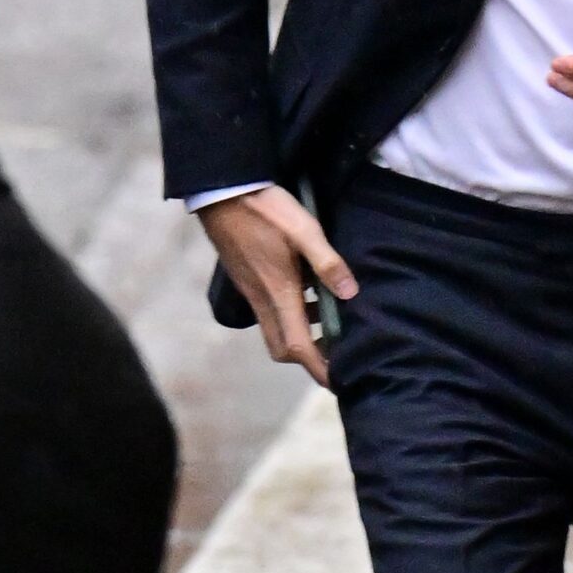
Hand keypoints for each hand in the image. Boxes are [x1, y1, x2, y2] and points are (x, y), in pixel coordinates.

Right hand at [196, 184, 356, 387]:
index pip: (298, 348)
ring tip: (329, 321)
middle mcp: (262, 300)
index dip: (319, 368)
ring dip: (300, 335)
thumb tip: (350, 292)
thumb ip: (328, 262)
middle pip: (282, 348)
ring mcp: (251, 291)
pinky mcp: (246, 281)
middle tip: (336, 351)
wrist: (222, 191)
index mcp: (279, 293)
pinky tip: (308, 293)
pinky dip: (290, 315)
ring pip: (275, 331)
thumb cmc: (265, 209)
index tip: (338, 380)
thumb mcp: (305, 230)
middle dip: (308, 358)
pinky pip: (268, 312)